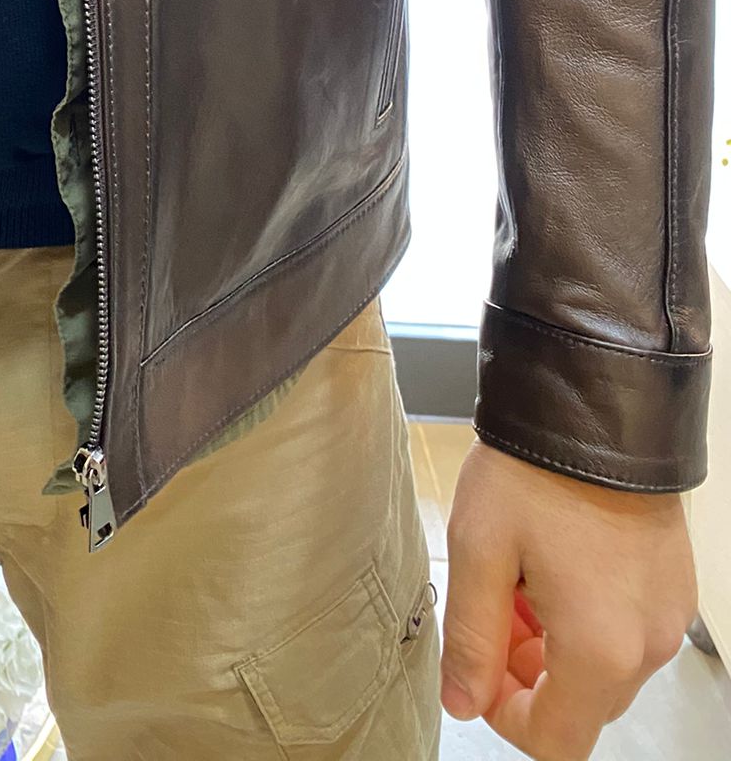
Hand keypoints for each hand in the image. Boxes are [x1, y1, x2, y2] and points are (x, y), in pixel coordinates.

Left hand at [440, 439, 696, 758]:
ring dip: (552, 644)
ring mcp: (667, 616)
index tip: (476, 671)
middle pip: (580, 704)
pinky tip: (552, 565)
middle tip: (492, 608)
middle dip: (525, 673)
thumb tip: (462, 700)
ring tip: (517, 576)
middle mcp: (647, 644)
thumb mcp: (479, 550)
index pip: (555, 740)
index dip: (504, 717)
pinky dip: (585, 618)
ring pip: (602, 667)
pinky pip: (626, 632)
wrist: (597, 406)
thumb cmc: (537, 471)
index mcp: (600, 649)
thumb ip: (470, 639)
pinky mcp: (672, 587)